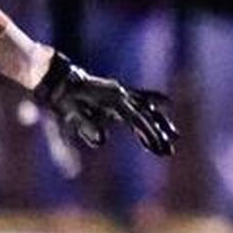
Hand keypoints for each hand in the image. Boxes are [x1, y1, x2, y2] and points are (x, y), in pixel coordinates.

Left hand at [33, 52, 177, 155]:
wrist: (59, 80)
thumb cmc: (64, 101)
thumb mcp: (72, 115)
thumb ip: (86, 127)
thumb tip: (102, 141)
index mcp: (113, 100)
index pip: (137, 119)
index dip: (148, 133)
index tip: (158, 147)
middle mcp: (121, 94)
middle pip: (146, 114)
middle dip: (158, 133)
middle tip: (169, 152)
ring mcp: (121, 92)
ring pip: (146, 108)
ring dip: (159, 123)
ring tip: (173, 139)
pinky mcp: (118, 94)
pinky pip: (141, 98)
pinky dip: (154, 102)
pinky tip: (167, 104)